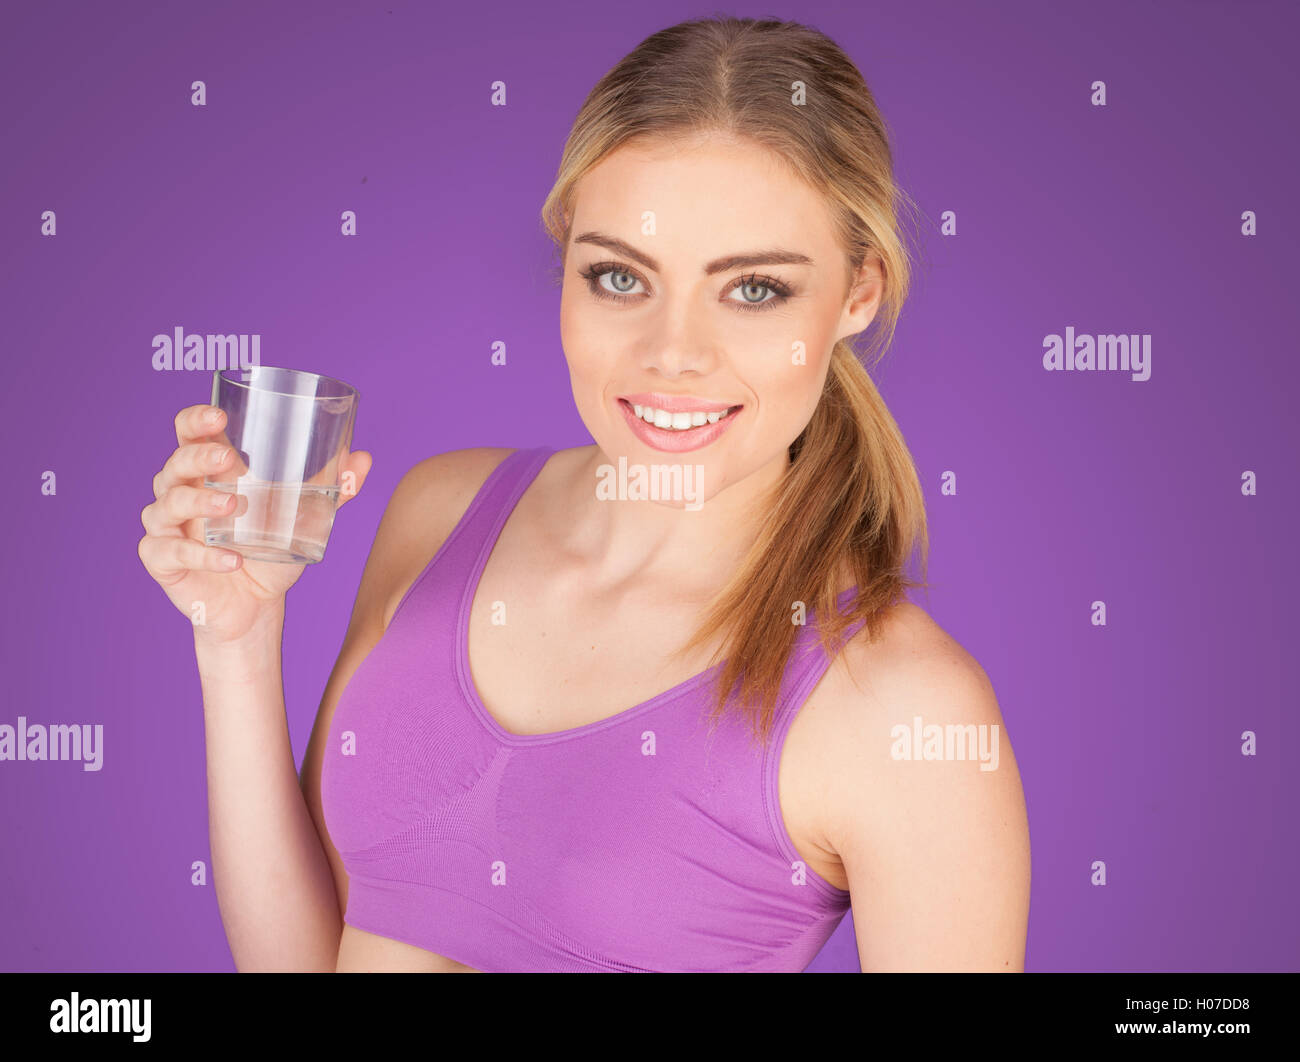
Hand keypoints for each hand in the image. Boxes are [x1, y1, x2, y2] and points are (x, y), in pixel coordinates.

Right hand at [138, 403, 372, 644]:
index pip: (188, 434)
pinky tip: (232, 560)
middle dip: (200, 456)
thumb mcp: (305, 518)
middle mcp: (180, 493)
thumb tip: (363, 459)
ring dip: (201, 501)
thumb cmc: (272, 549)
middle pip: (176, 463)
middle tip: (230, 460)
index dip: (195, 420)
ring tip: (235, 504)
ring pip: (169, 504)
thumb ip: (333, 490)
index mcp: (207, 472)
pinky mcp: (163, 561)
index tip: (219, 416)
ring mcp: (167, 527)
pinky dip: (202, 555)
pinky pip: (171, 552)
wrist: (256, 605)